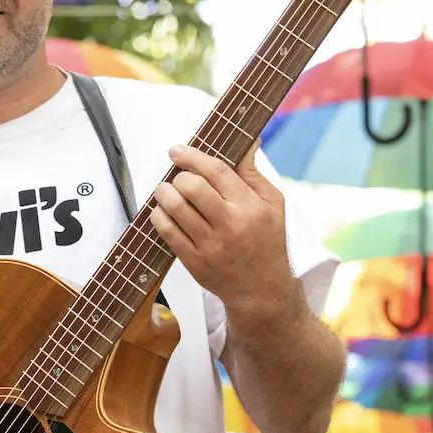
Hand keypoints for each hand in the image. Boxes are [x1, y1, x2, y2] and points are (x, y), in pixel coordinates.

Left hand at [147, 144, 293, 309]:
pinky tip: (164, 212)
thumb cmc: (267, 241)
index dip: (192, 156)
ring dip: (164, 193)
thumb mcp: (272, 204)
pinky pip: (166, 232)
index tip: (177, 150)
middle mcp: (229, 224)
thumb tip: (248, 143)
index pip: (216, 171)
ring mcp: (210, 245)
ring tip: (166, 191)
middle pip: (191, 187)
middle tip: (178, 178)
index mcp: (249, 206)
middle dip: (178, 176)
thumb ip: (253, 173)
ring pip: (174, 208)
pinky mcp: (194, 261)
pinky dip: (159, 216)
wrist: (261, 289)